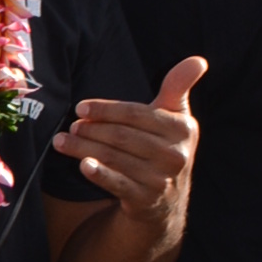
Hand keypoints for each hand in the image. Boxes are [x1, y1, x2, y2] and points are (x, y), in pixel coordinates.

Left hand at [64, 56, 204, 224]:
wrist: (167, 202)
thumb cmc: (164, 148)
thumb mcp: (176, 118)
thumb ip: (179, 87)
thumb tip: (198, 60)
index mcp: (183, 129)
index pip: (138, 114)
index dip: (107, 110)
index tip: (80, 107)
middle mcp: (175, 155)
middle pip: (123, 136)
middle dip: (92, 130)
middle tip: (71, 126)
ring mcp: (161, 179)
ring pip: (115, 158)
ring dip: (83, 148)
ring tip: (62, 141)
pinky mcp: (146, 200)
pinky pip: (118, 184)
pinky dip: (99, 174)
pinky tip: (82, 165)